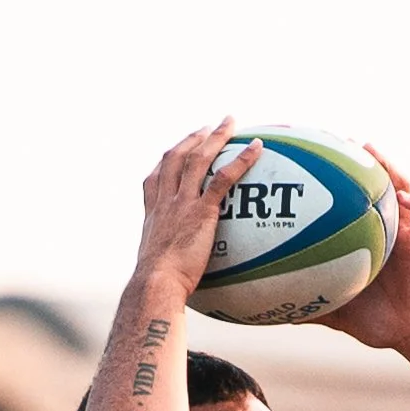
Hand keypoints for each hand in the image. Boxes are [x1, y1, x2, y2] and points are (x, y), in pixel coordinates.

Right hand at [132, 120, 260, 293]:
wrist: (156, 284)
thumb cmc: (157, 287)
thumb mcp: (158, 271)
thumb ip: (168, 265)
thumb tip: (177, 282)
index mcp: (153, 214)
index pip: (154, 179)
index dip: (165, 163)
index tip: (173, 152)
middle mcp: (165, 201)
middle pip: (176, 158)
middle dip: (191, 138)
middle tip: (206, 127)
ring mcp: (182, 203)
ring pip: (199, 158)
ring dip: (215, 137)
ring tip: (230, 123)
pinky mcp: (201, 210)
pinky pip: (223, 178)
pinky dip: (241, 159)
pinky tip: (257, 147)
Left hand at [319, 148, 409, 351]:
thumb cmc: (376, 322)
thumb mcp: (338, 312)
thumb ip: (312, 307)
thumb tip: (277, 315)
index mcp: (365, 238)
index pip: (353, 200)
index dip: (340, 180)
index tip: (316, 162)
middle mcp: (387, 228)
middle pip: (378, 183)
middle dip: (362, 159)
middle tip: (340, 140)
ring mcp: (408, 232)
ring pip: (405, 186)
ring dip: (390, 166)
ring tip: (371, 150)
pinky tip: (406, 198)